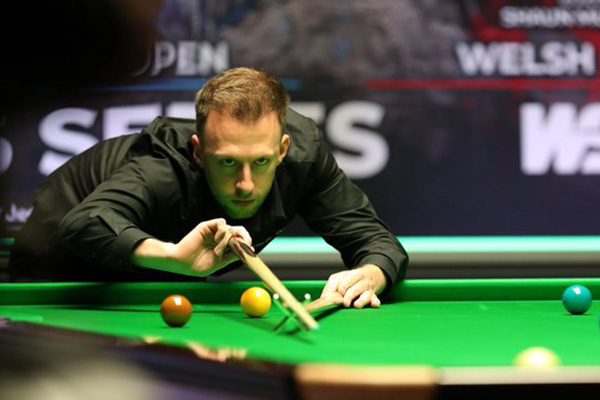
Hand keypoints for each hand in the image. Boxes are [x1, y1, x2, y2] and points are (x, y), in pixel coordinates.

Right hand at [133, 218, 252, 276]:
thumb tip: (246, 251)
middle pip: (239, 231)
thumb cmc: (197, 265)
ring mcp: (214, 231)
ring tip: (217, 251)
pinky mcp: (207, 226)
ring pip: (230, 229)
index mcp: (225, 247)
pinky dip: (222, 230)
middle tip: (245, 244)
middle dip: (245, 236)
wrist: (181, 262)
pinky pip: (221, 222)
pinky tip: (216, 239)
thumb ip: (231, 256)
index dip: (247, 243)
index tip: (251, 250)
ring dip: (226, 241)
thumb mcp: (219, 263)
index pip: (240, 240)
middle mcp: (220, 238)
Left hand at [321, 264, 386, 308]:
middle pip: (357, 288)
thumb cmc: (349, 279)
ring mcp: (369, 290)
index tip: (340, 293)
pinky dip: (375, 303)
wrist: (369, 276)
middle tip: (345, 303)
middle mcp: (362, 282)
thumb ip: (330, 287)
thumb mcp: (338, 278)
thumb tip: (324, 299)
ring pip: (367, 295)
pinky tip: (374, 304)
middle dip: (350, 295)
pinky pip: (376, 300)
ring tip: (356, 306)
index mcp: (353, 275)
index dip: (344, 286)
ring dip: (362, 300)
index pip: (349, 279)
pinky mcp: (374, 298)